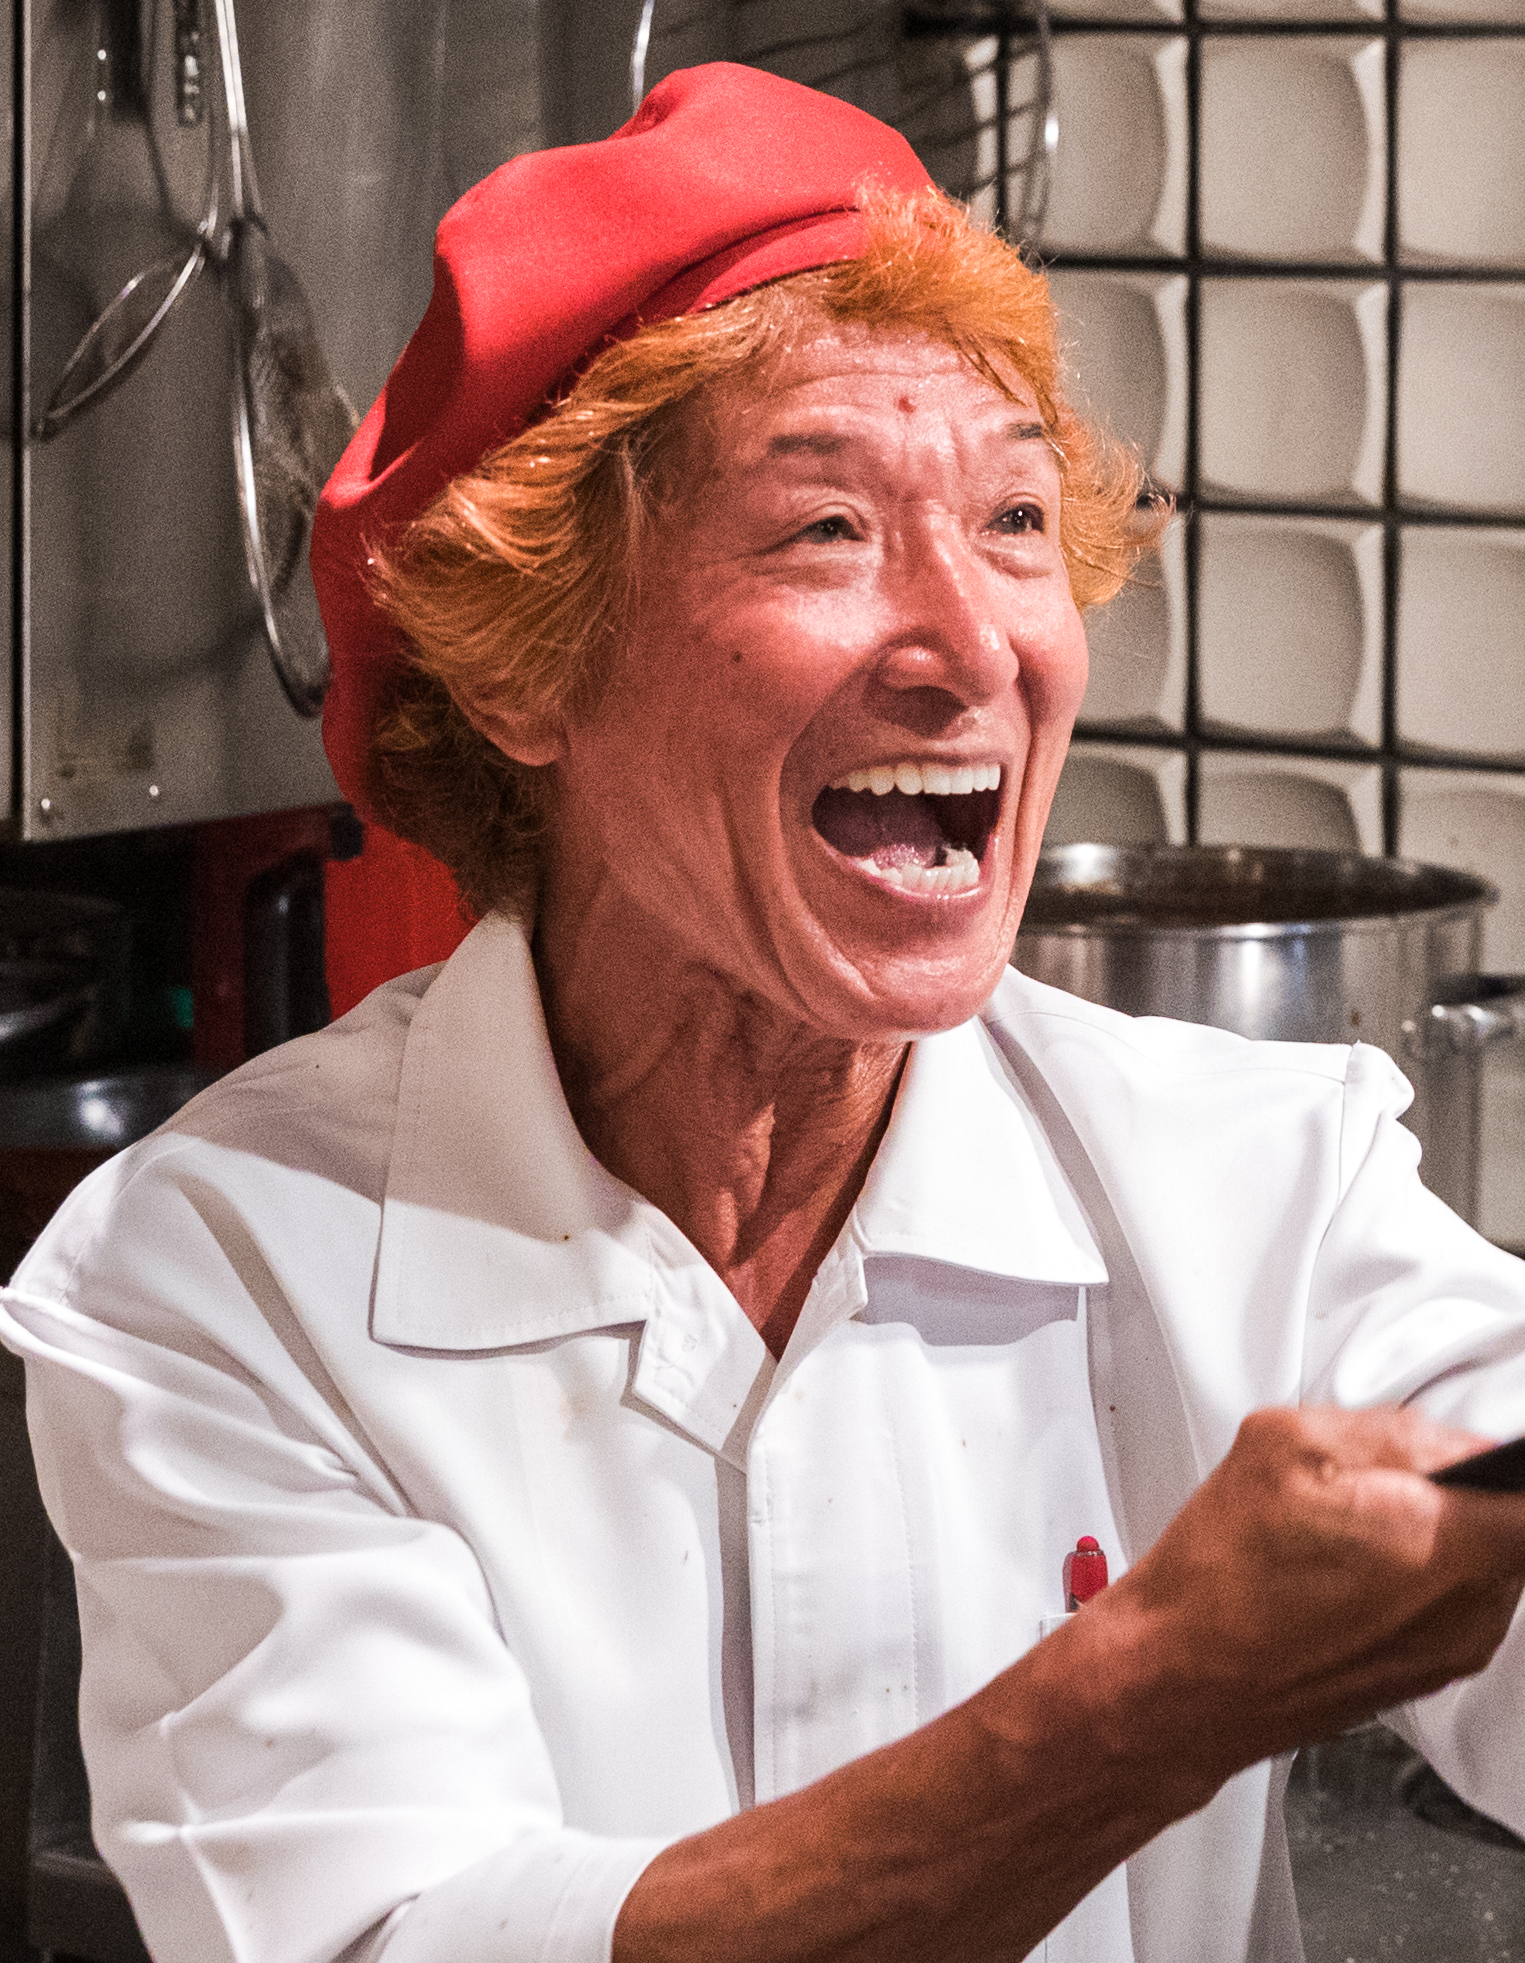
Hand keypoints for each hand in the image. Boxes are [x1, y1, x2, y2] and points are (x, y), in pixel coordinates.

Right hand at [1084, 1403, 1524, 1798]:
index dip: (1505, 1470)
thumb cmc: (1220, 1579)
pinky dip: (1413, 1575)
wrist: (1180, 1678)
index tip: (1471, 1460)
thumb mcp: (1286, 1445)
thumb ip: (1393, 1429)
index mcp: (1442, 1543)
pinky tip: (1339, 1570)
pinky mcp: (1427, 1673)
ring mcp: (1451, 1650)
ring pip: (1484, 1559)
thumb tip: (1453, 1442)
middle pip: (1508, 1522)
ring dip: (1436, 1532)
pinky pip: (1450, 1601)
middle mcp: (1466, 1609)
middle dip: (1456, 1489)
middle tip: (1380, 1478)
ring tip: (1348, 1528)